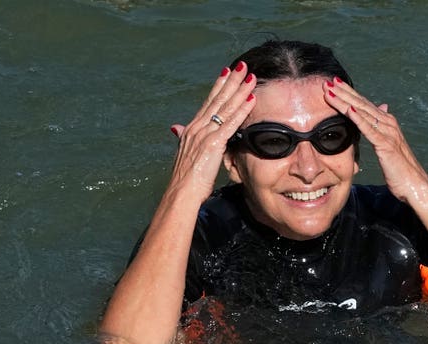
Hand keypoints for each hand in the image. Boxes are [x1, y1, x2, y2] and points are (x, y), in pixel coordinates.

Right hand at [167, 62, 256, 202]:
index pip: (208, 102)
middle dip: (231, 81)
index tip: (227, 73)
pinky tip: (251, 99)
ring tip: (251, 77)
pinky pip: (231, 123)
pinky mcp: (214, 143)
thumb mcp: (184, 153)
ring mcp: (205, 133)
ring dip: (240, 91)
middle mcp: (198, 127)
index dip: (219, 86)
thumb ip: (183, 138)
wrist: (181, 191)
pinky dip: (242, 110)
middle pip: (218, 99)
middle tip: (243, 66)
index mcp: (192, 128)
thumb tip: (176, 128)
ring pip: (226, 107)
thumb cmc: (185, 178)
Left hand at [323, 78, 427, 204]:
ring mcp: (388, 132)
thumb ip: (382, 126)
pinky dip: (359, 118)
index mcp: (386, 122)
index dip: (347, 93)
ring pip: (362, 112)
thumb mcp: (389, 144)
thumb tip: (382, 107)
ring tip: (330, 92)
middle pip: (361, 104)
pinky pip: (369, 129)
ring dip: (345, 101)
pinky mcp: (386, 144)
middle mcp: (388, 123)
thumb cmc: (399, 168)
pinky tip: (349, 109)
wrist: (414, 184)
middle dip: (343, 92)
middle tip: (326, 82)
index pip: (363, 104)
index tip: (332, 84)